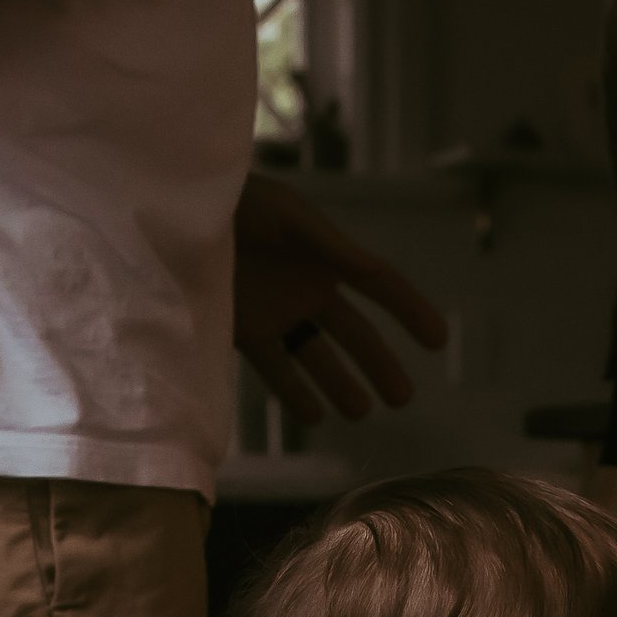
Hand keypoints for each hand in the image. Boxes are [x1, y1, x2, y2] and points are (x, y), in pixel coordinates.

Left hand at [234, 173, 448, 423]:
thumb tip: (374, 272)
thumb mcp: (286, 214)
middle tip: (403, 399)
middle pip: (356, 334)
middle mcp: (309, 288)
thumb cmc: (237, 200)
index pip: (380, 287)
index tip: (438, 340)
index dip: (411, 310)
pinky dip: (294, 393)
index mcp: (327, 256)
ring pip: (318, 357)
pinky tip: (314, 416)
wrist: (178, 214)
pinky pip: (276, 369)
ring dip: (340, 385)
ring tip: (360, 413)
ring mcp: (279, 313)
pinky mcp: (245, 331)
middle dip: (381, 365)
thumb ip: (329, 245)